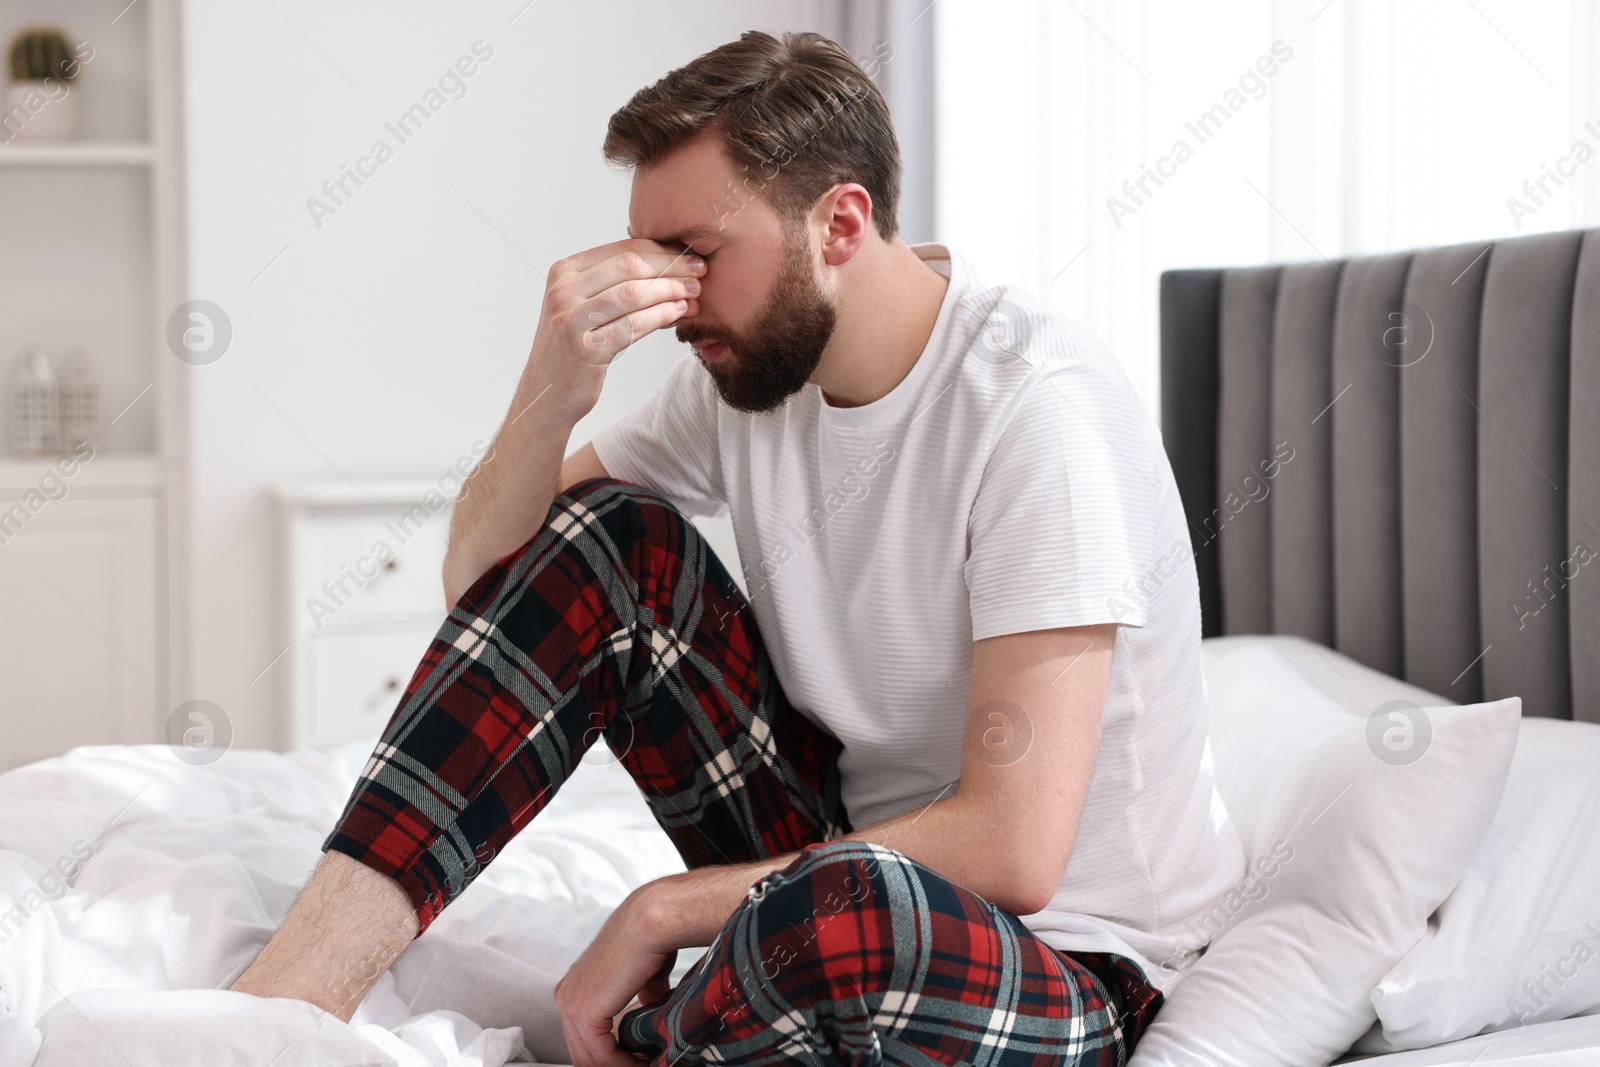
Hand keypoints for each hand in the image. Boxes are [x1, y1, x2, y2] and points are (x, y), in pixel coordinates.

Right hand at [520, 238, 705, 423]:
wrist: (548, 393)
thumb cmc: (574, 347)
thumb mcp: (583, 304)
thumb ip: (612, 282)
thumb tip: (666, 260)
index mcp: (563, 272)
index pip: (621, 249)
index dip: (661, 249)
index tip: (689, 254)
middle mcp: (563, 292)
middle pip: (629, 266)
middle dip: (671, 266)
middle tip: (699, 271)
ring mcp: (571, 320)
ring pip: (633, 294)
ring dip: (670, 290)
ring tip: (693, 293)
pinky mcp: (585, 350)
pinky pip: (633, 326)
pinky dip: (661, 316)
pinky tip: (678, 313)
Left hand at [555, 888, 678, 1066]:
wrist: (652, 921)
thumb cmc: (651, 939)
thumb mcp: (643, 976)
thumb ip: (642, 995)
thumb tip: (650, 1008)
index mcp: (575, 986)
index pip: (584, 1037)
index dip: (610, 1055)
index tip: (636, 1060)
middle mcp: (567, 995)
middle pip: (583, 1052)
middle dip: (612, 1065)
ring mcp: (571, 1004)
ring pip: (590, 1057)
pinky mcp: (584, 1012)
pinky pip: (601, 1055)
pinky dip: (623, 1064)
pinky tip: (642, 1064)